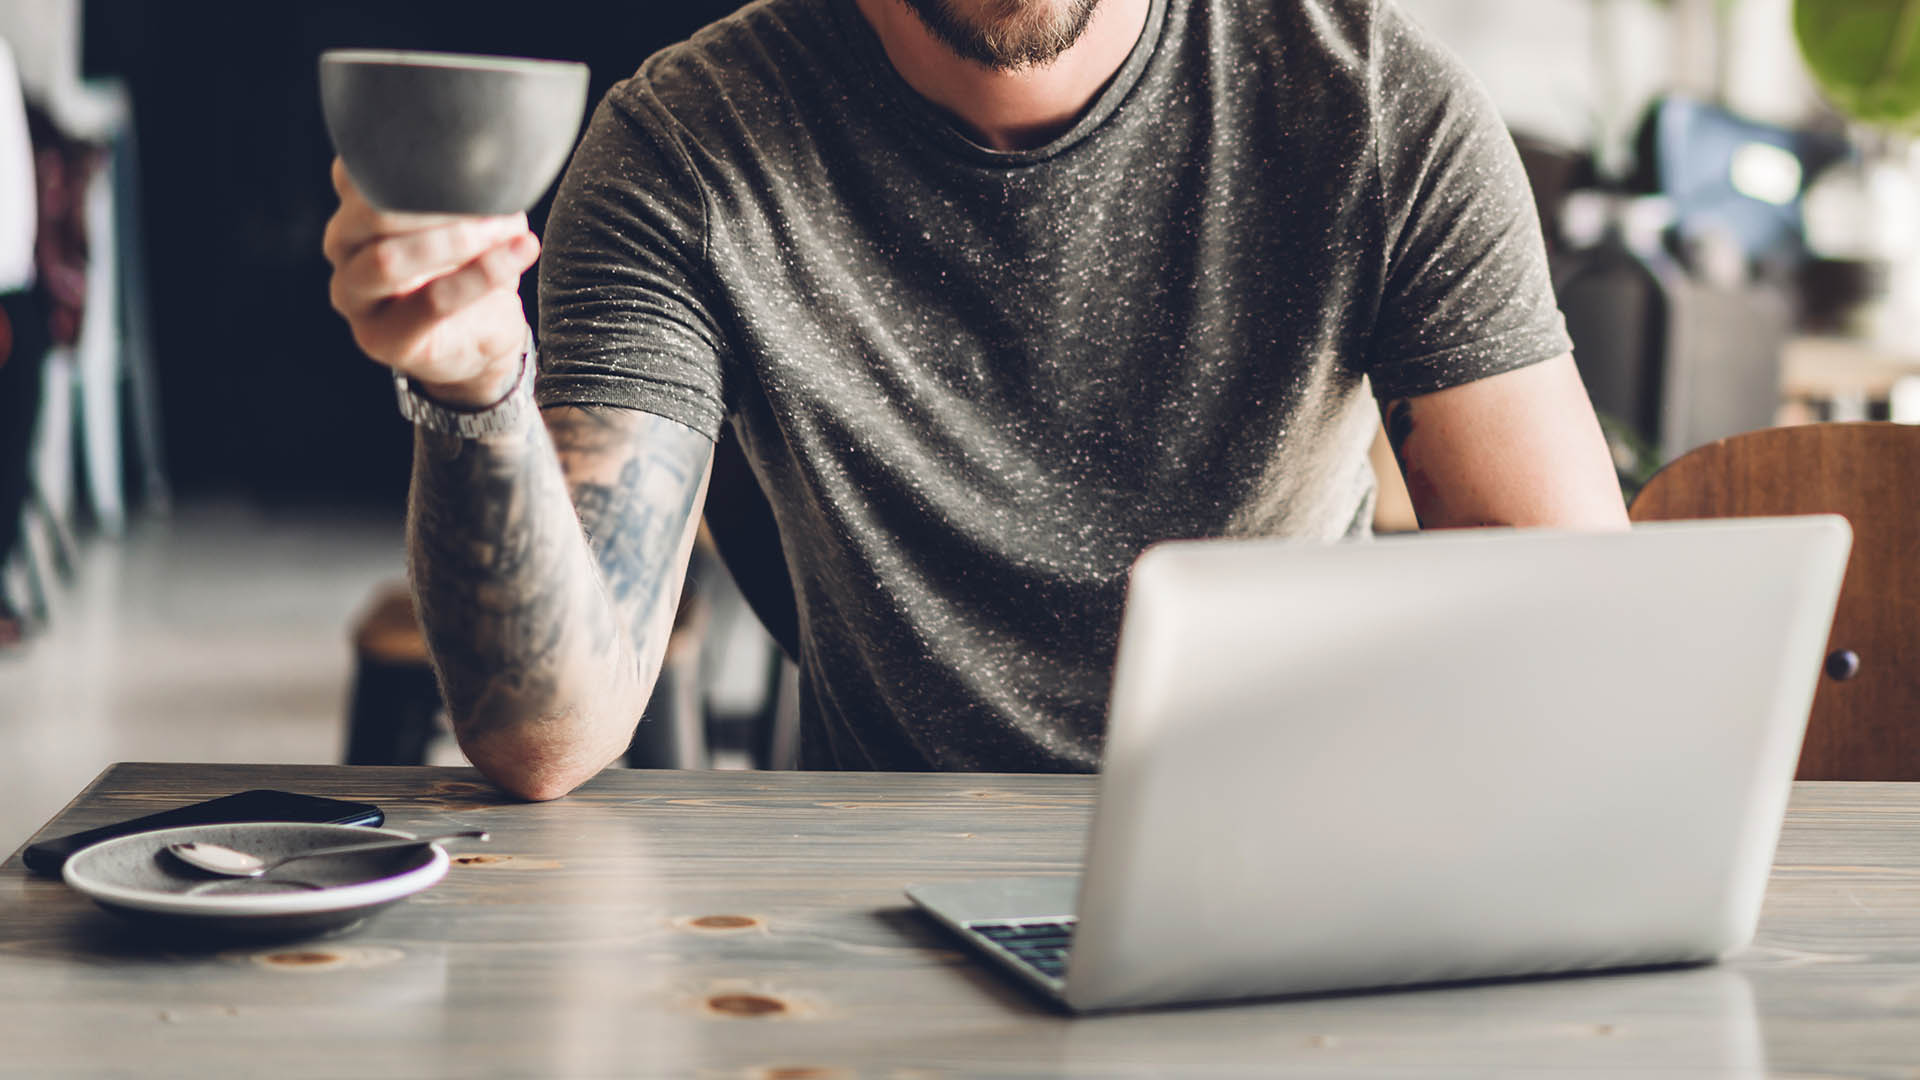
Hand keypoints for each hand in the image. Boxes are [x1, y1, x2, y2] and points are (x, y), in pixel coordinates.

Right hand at [322, 158, 540, 407]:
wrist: (479, 340)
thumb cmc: (468, 266)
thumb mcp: (467, 214)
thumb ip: (464, 183)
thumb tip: (500, 155)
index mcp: (356, 206)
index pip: (360, 166)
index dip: (412, 155)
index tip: (469, 151)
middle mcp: (342, 245)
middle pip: (371, 210)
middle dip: (439, 199)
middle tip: (496, 194)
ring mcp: (353, 295)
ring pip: (388, 260)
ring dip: (457, 240)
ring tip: (509, 227)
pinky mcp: (381, 337)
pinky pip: (432, 302)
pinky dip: (482, 275)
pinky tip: (520, 252)